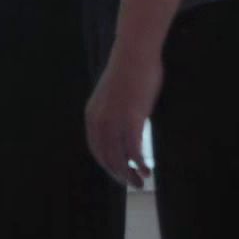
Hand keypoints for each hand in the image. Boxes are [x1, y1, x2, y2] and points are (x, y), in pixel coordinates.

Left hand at [85, 48, 161, 189]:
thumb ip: (112, 115)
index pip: (96, 150)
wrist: (135, 53)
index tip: (118, 174)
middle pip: (107, 158)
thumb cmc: (128, 71)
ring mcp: (115, 121)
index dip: (107, 165)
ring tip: (141, 181)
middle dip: (119, 175)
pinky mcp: (132, 119)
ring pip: (120, 158)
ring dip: (130, 174)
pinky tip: (146, 169)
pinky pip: (134, 150)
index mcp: (92, 116)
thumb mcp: (112, 97)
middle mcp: (100, 122)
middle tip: (132, 184)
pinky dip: (139, 163)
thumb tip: (122, 129)